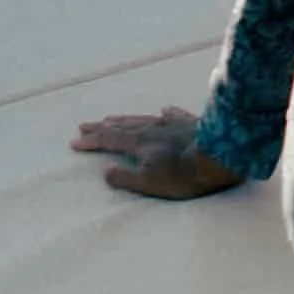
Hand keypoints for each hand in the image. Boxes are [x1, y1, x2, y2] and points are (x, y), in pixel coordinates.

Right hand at [70, 105, 244, 199]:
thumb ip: (125, 178)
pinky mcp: (191, 123)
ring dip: (125, 119)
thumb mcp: (149, 183)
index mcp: (139, 142)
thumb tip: (106, 172)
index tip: (75, 142)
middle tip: (85, 125)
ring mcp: (172, 123)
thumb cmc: (183, 175)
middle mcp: (152, 128)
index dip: (91, 141)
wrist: (218, 156)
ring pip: (142, 118)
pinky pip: (173, 114)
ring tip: (113, 117)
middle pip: (121, 126)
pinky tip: (164, 110)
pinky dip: (165, 113)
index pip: (108, 140)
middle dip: (102, 127)